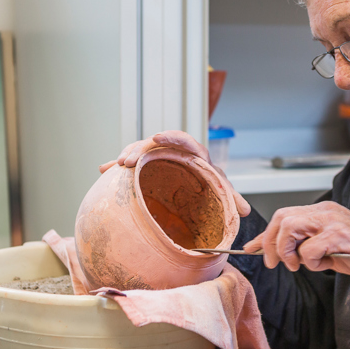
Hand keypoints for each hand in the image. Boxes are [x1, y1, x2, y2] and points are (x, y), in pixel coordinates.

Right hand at [99, 130, 250, 216]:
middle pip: (156, 145)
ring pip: (142, 150)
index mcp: (195, 155)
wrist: (201, 191)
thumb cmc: (212, 188)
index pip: (184, 141)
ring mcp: (160, 158)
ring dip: (128, 155)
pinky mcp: (148, 167)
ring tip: (116, 165)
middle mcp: (176, 152)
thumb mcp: (222, 193)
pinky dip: (117, 166)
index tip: (157, 137)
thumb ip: (232, 198)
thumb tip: (246, 212)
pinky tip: (103, 170)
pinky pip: (132, 163)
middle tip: (127, 161)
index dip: (171, 138)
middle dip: (140, 149)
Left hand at [243, 201, 349, 306]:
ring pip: (290, 228)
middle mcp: (326, 211)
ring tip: (299, 265)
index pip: (284, 215)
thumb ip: (304, 246)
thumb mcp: (328, 249)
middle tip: (276, 264)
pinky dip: (311, 262)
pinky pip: (309, 249)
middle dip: (271, 243)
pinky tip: (326, 265)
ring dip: (288, 251)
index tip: (250, 248)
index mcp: (323, 211)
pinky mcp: (340, 236)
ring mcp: (333, 221)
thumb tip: (274, 253)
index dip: (265, 234)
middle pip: (282, 218)